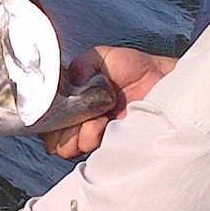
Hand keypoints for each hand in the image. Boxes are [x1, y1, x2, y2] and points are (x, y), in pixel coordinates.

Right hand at [42, 46, 176, 158]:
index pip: (44, 115)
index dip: (45, 114)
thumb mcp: (103, 57)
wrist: (165, 81)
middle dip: (60, 127)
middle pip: (50, 137)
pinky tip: (104, 125)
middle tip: (79, 114)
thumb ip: (82, 64)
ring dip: (76, 134)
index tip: (59, 105)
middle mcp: (77, 120)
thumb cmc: (136, 69)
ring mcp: (91, 135)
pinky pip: (87, 153)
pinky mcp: (108, 146)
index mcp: (71, 100)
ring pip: (64, 148)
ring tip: (96, 119)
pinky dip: (90, 138)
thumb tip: (70, 82)